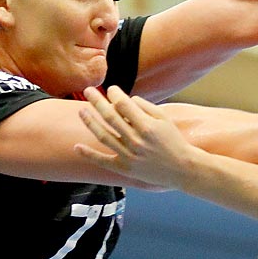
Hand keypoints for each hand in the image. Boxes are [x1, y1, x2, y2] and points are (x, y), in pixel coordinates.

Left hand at [75, 86, 199, 186]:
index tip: (110, 88)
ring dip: (90, 122)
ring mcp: (129, 155)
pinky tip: (77, 147)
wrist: (180, 169)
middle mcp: (136, 141)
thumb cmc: (173, 140)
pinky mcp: (125, 168)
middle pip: (110, 117)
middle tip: (87, 90)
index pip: (124, 104)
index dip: (115, 94)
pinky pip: (103, 161)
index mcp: (147, 126)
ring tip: (81, 110)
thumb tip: (124, 100)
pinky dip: (89, 154)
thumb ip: (144, 106)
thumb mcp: (164, 119)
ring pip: (104, 135)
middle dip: (97, 101)